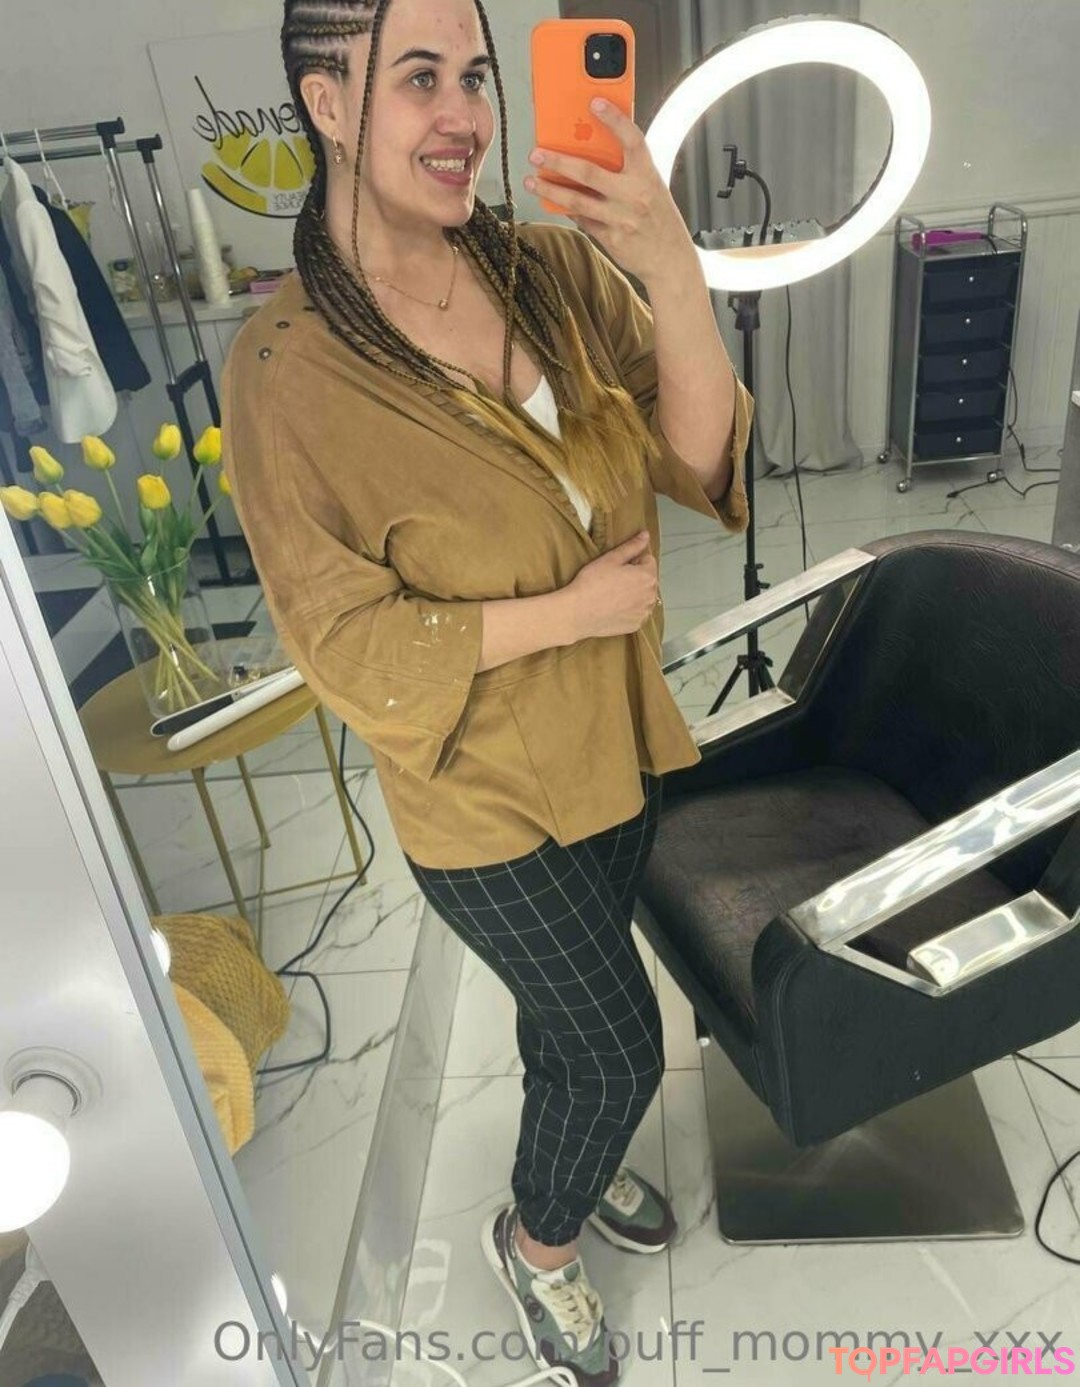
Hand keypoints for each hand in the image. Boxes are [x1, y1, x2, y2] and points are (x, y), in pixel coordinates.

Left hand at [524, 98, 692, 285]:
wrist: (671, 261)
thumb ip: (629, 170)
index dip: (615, 119)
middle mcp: (634, 196)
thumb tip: (597, 150)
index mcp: (647, 176)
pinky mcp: (610, 238)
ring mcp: (620, 218)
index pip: (632, 140)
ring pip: (577, 201)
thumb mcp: (653, 187)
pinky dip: (567, 209)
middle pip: (589, 173)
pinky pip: (582, 220)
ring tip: (532, 181)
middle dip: (558, 161)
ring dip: (550, 189)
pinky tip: (553, 201)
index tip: (595, 103)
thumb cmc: (660, 220)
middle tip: (537, 153)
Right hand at [561, 530, 658, 642]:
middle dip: (635, 577)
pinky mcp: (635, 625)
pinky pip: (637, 613)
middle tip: (613, 580)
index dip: (633, 560)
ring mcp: (644, 613)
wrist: (577, 613)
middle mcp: (650, 596)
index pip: (648, 560)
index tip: (617, 567)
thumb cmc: (592, 584)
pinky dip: (629, 610)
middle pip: (648, 579)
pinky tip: (613, 607)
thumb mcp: (611, 559)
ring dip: (634, 594)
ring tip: (613, 594)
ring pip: (643, 597)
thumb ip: (632, 546)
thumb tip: (645, 535)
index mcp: (647, 576)